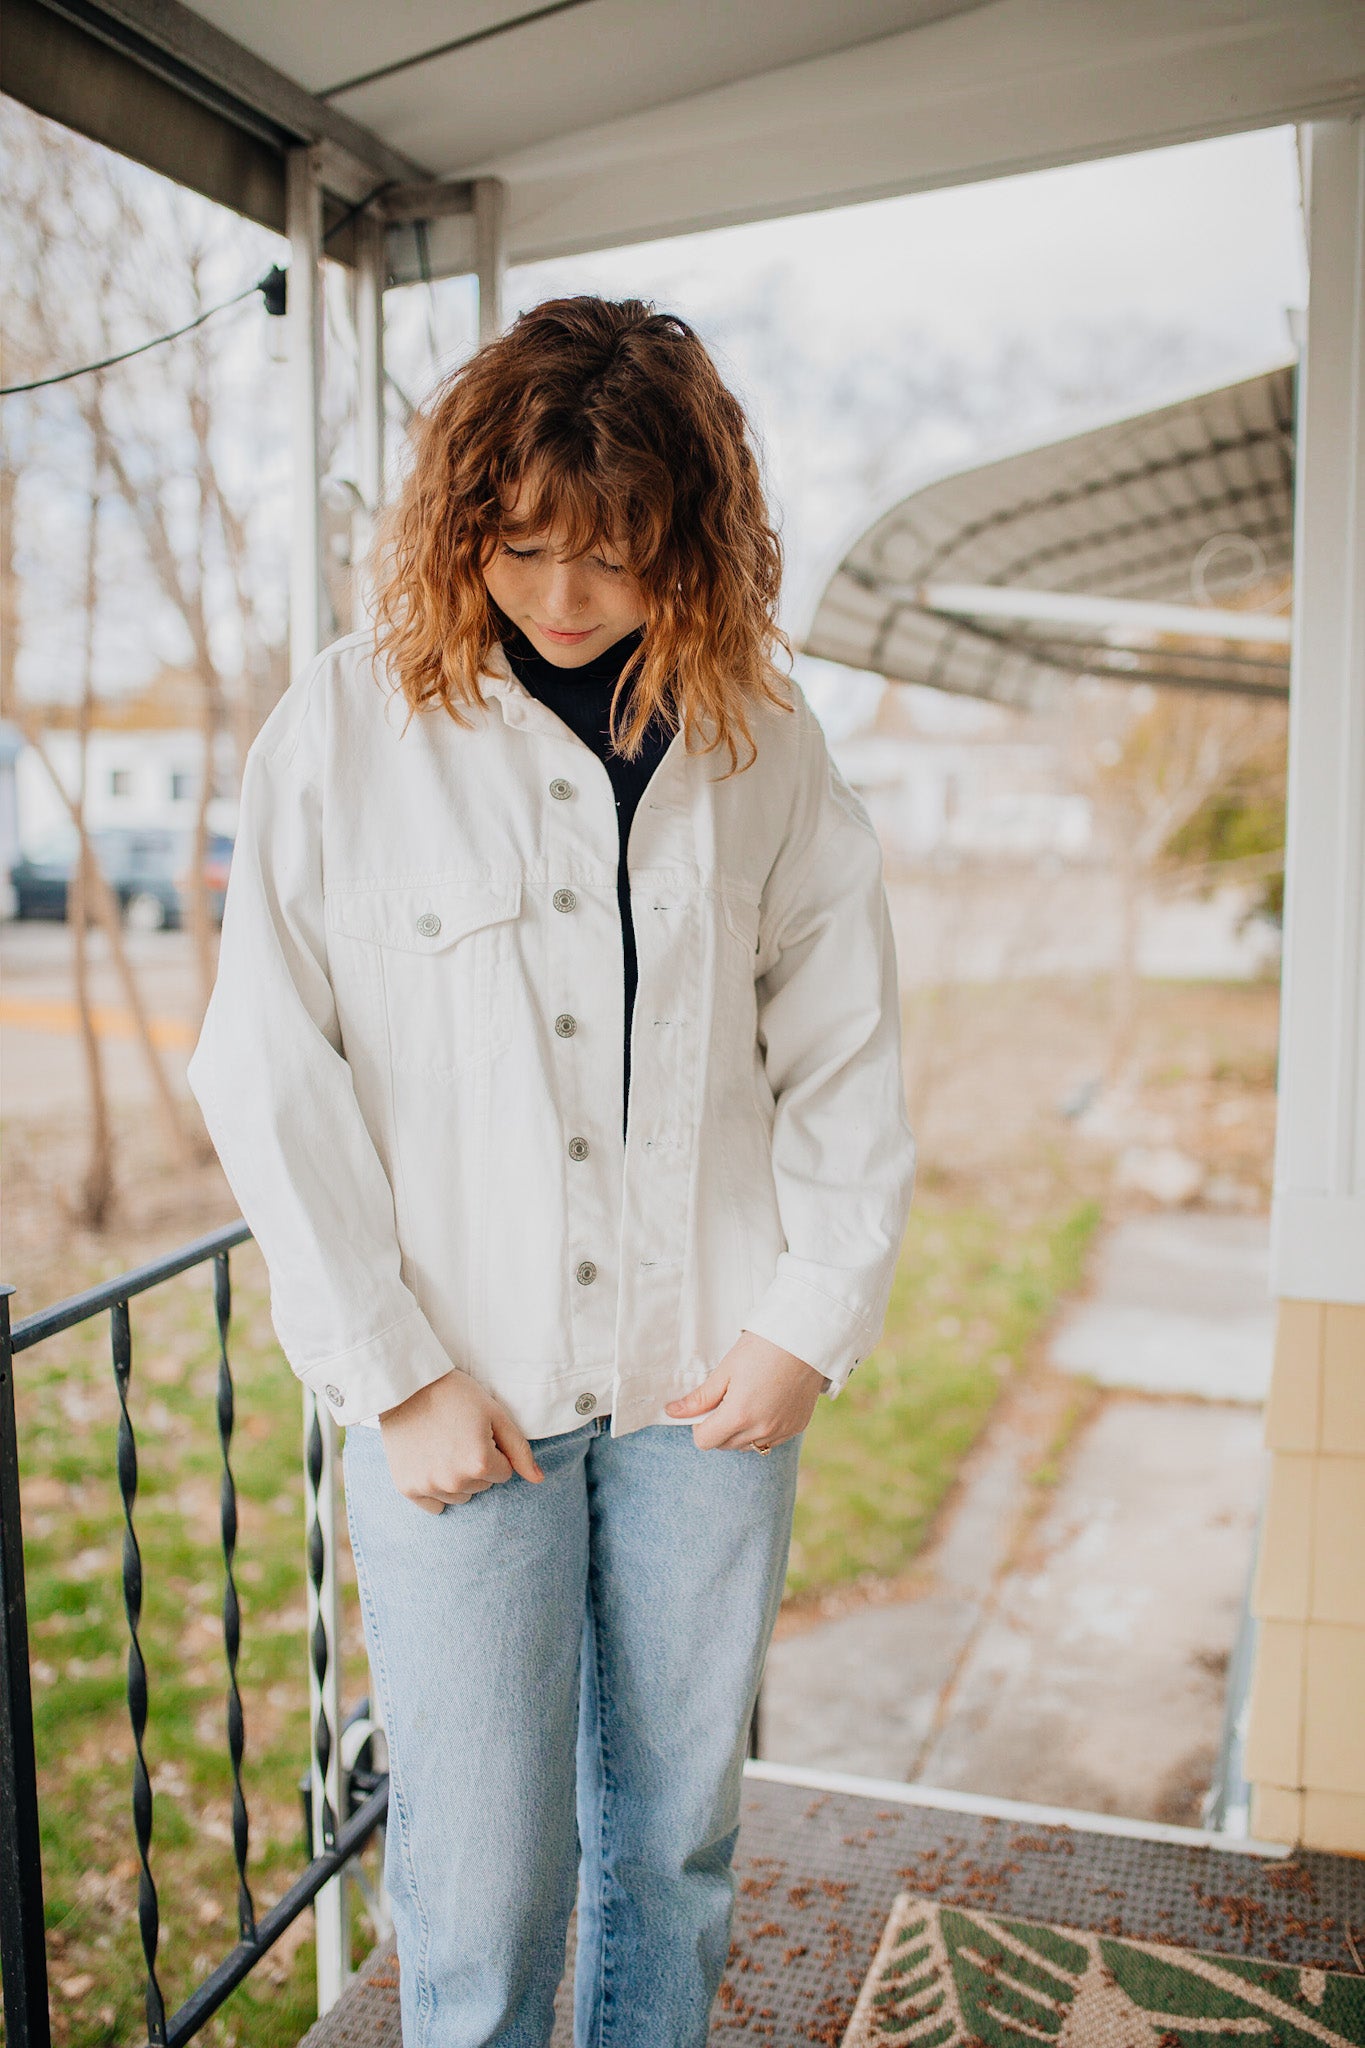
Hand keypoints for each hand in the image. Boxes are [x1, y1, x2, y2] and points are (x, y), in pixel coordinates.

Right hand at [378, 1368, 542, 1513]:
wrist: (407, 1387)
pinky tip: (429, 1463)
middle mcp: (454, 1481)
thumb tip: (538, 1480)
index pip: (503, 1473)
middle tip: (459, 1436)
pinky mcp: (407, 1488)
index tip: (477, 1432)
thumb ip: (520, 1450)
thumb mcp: (495, 1414)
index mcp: (480, 1463)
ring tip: (442, 1447)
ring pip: (460, 1496)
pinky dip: (435, 1490)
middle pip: (482, 1486)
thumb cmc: (456, 1396)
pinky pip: (435, 1506)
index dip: (493, 1451)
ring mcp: (429, 1486)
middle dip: (476, 1465)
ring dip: (457, 1479)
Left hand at [664, 1329, 828, 1450]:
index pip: (705, 1441)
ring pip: (748, 1446)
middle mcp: (761, 1430)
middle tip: (726, 1399)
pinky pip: (771, 1441)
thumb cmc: (761, 1348)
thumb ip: (700, 1398)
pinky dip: (763, 1430)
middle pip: (725, 1445)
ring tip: (747, 1401)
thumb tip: (672, 1412)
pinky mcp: (796, 1427)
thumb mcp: (725, 1371)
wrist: (804, 1338)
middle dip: (719, 1428)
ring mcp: (781, 1431)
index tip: (706, 1407)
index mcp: (739, 1416)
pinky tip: (766, 1405)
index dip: (699, 1425)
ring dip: (741, 1432)